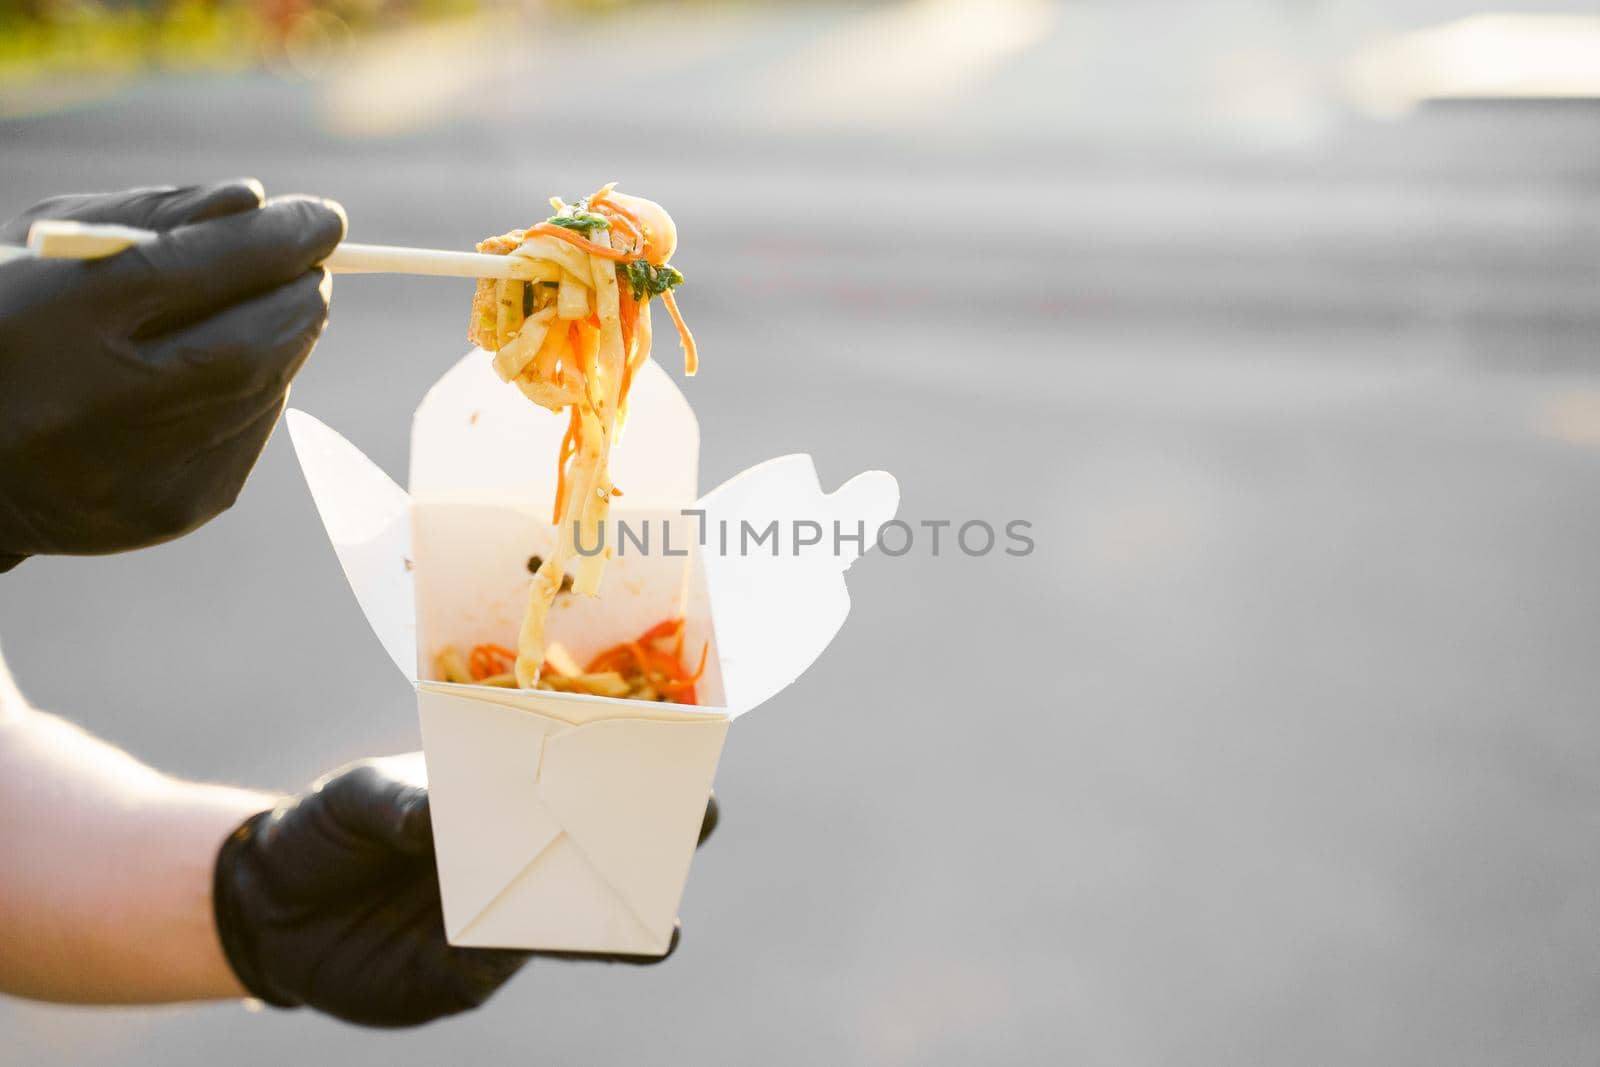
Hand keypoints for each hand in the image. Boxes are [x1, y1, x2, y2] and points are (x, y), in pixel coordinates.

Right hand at [0, 180, 344, 571]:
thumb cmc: (8, 324)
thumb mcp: (50, 248)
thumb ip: (155, 215)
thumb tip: (261, 205)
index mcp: (56, 320)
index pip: (201, 269)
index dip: (279, 241)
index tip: (324, 217)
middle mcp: (101, 404)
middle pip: (253, 342)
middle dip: (298, 296)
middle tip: (312, 266)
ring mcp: (140, 470)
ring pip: (263, 390)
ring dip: (284, 341)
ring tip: (268, 310)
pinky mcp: (169, 511)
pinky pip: (247, 436)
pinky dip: (257, 392)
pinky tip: (223, 375)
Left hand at [213, 758, 718, 1027]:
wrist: (265, 904)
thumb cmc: (327, 828)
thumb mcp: (359, 798)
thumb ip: (400, 804)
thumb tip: (437, 819)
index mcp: (502, 800)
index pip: (578, 780)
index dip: (629, 766)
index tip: (678, 745)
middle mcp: (516, 858)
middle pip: (598, 853)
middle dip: (652, 839)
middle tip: (699, 817)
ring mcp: (499, 918)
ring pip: (573, 924)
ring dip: (618, 926)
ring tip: (665, 929)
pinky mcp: (467, 973)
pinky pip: (508, 962)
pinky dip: (535, 954)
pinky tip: (561, 945)